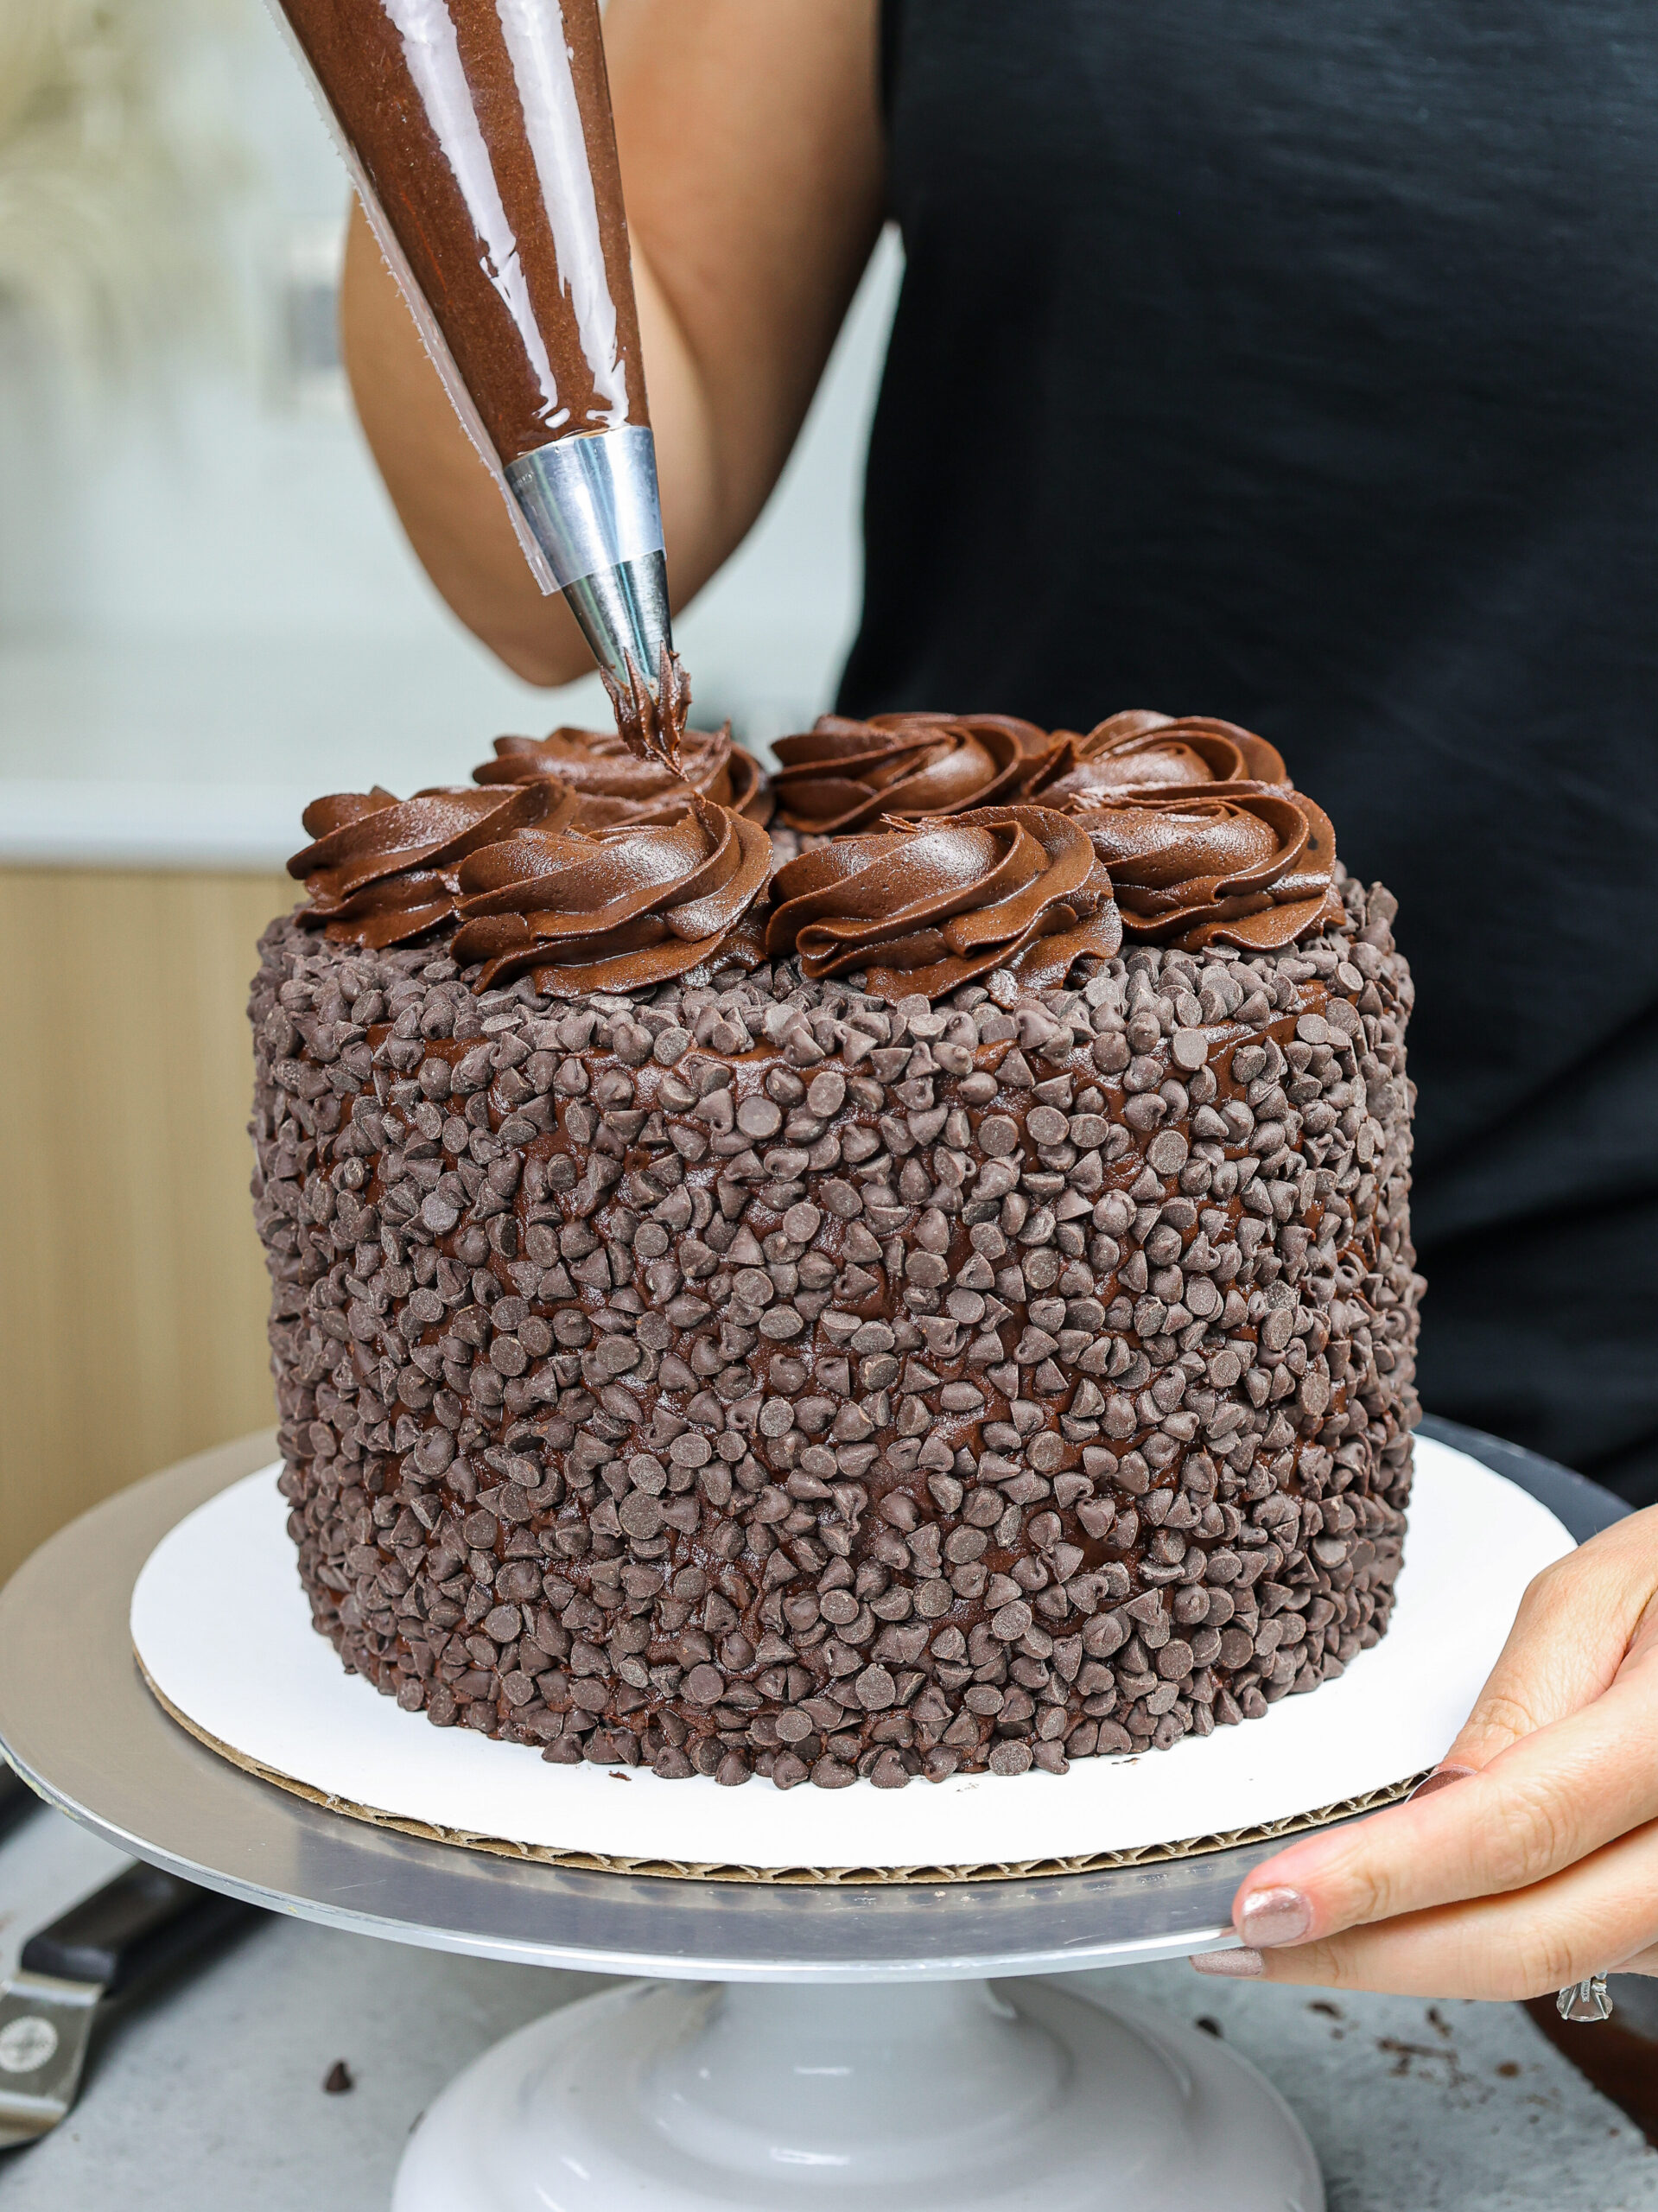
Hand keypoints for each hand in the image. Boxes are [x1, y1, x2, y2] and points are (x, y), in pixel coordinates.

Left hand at [1192, 1504, 1657, 1997]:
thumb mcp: (1611, 1587)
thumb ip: (1520, 1701)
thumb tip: (1430, 1807)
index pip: (1507, 1832)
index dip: (1376, 1882)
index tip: (1263, 1904)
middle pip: (1530, 1942)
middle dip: (1369, 1956)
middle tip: (1243, 1948)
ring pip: (1558, 1965)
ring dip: (1422, 1957)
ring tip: (1311, 1929)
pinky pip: (1593, 1951)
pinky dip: (1490, 1937)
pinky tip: (1417, 1914)